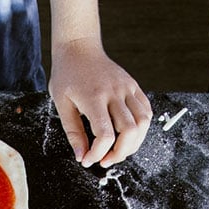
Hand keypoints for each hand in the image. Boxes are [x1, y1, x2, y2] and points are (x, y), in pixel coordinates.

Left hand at [49, 37, 151, 168]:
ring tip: (118, 150)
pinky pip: (146, 111)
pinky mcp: (134, 86)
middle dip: (120, 153)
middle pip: (129, 131)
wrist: (79, 47)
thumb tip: (82, 157)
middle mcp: (114, 92)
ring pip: (143, 122)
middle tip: (106, 160)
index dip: (99, 153)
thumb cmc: (67, 75)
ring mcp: (127, 87)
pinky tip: (128, 135)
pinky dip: (141, 128)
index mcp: (94, 97)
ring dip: (134, 143)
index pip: (105, 134)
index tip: (88, 160)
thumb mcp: (61, 104)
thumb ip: (73, 132)